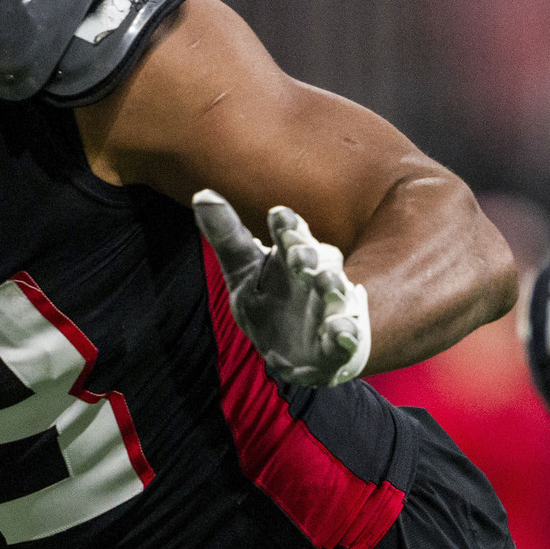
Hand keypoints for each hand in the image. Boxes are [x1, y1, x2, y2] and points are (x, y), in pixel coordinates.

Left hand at [191, 189, 370, 387]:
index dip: (287, 225)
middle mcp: (316, 276)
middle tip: (297, 255)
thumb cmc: (270, 303)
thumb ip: (227, 237)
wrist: (292, 354)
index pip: (292, 233)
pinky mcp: (338, 341)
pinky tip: (339, 332)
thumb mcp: (242, 271)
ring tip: (324, 281)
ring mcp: (330, 308)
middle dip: (308, 255)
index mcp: (292, 255)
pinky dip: (345, 333)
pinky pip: (347, 335)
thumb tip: (202, 194)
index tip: (277, 216)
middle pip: (320, 258)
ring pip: (336, 292)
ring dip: (332, 286)